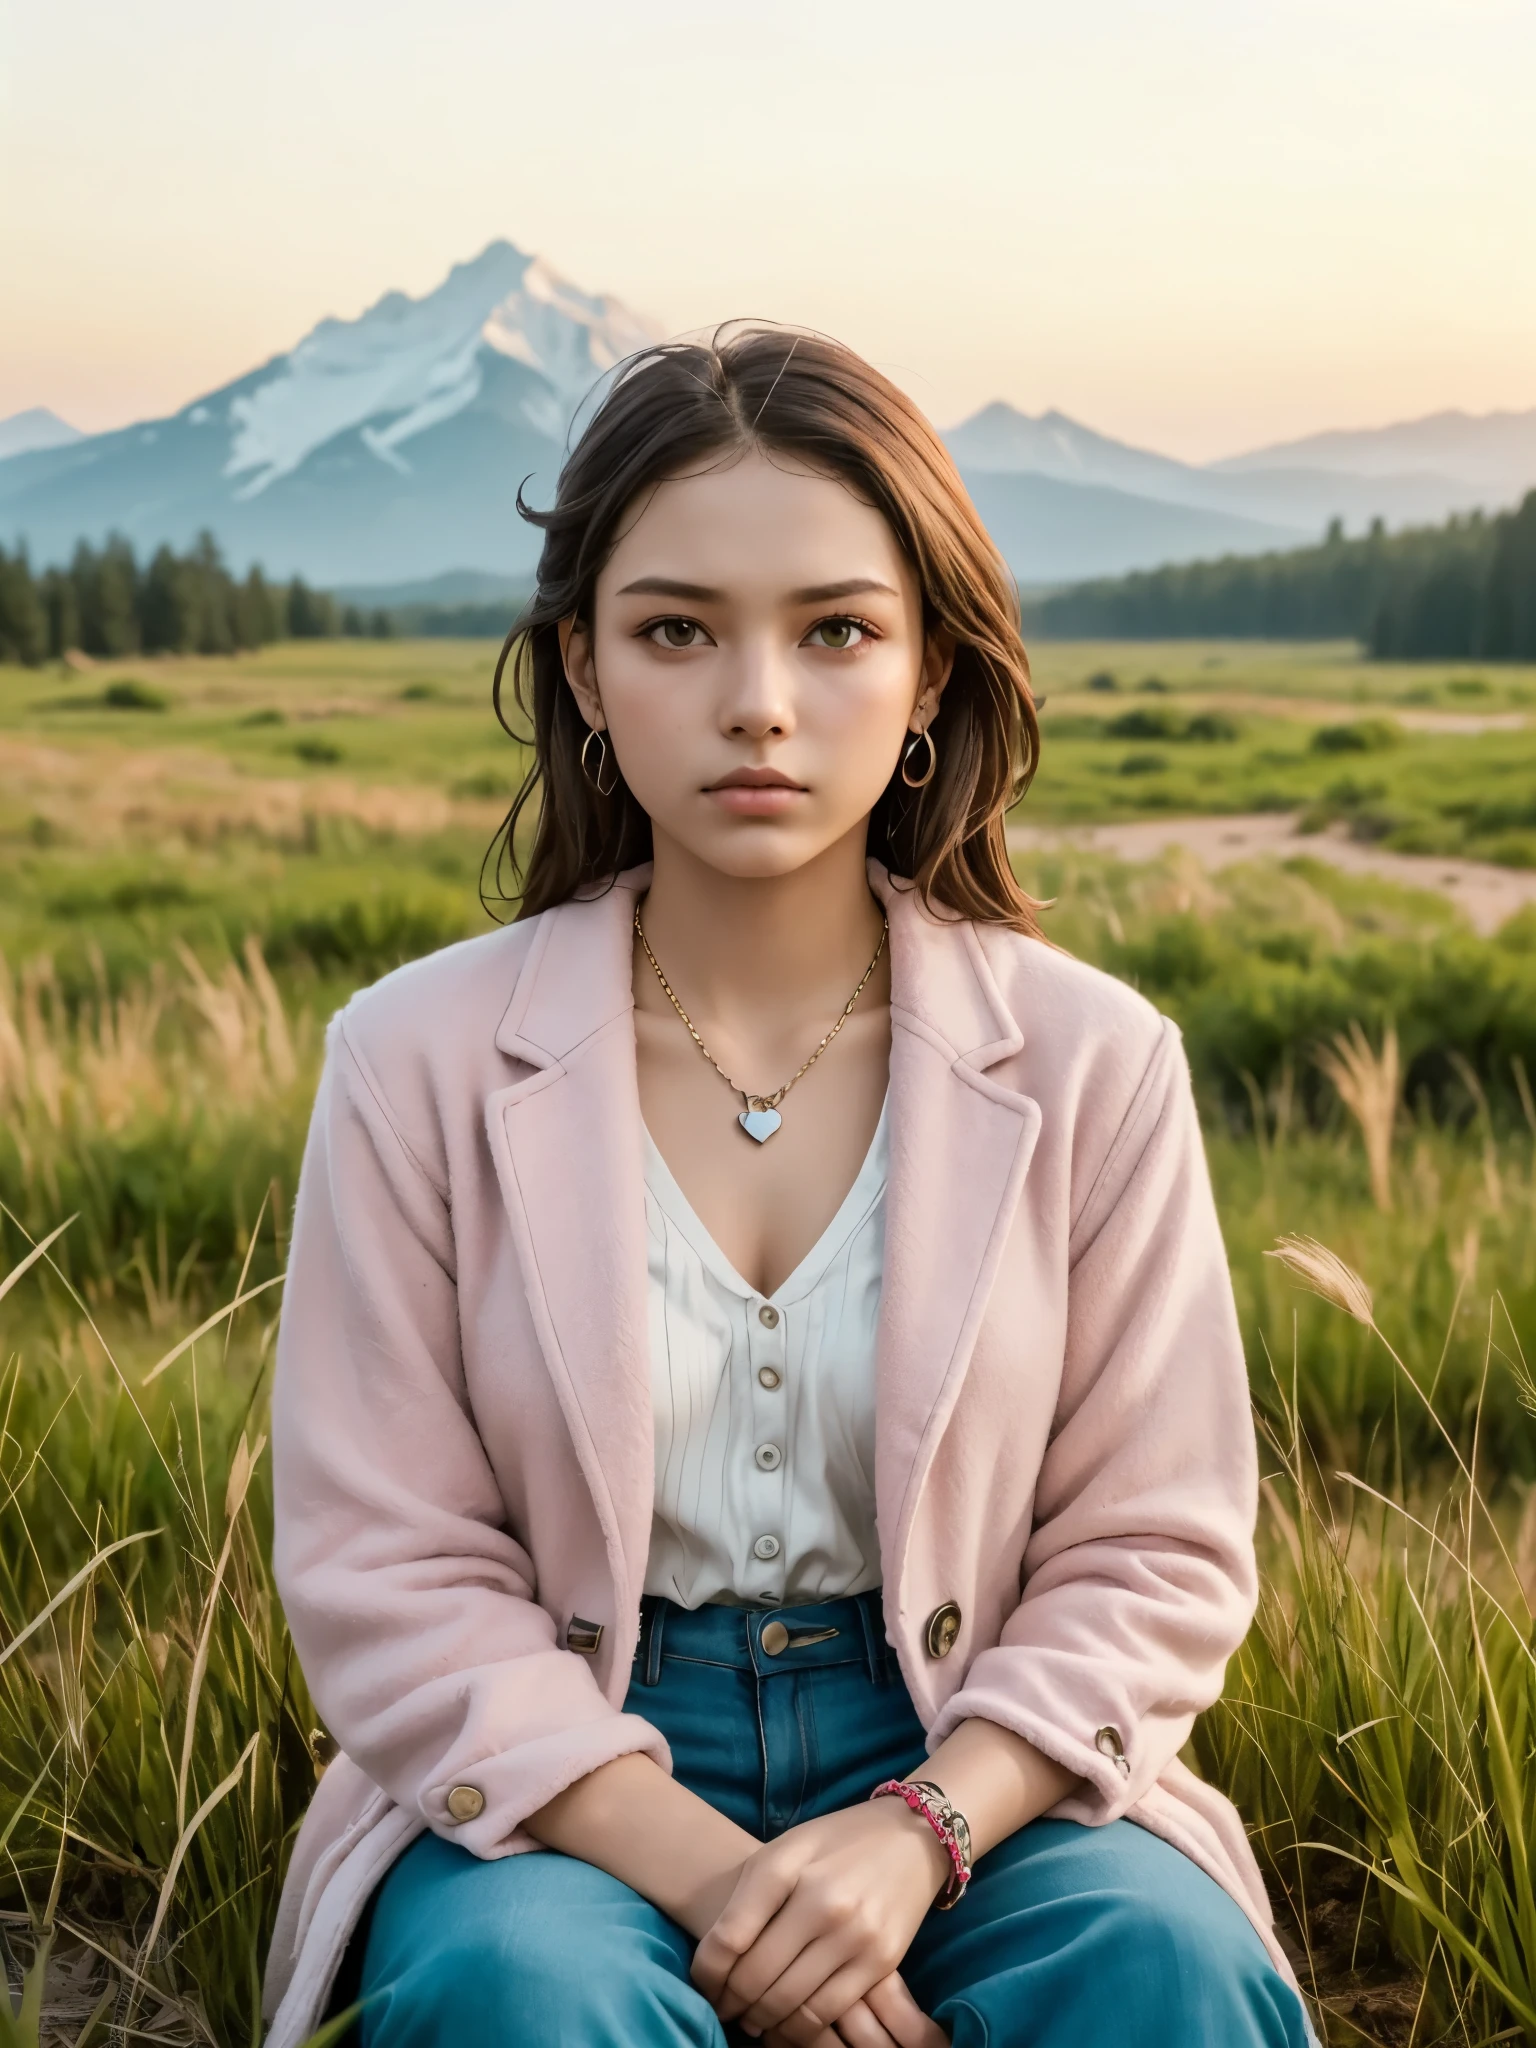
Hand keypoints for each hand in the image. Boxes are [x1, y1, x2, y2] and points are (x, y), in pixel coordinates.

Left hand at [692, 1797, 950, 2044]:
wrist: (913, 1834)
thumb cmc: (837, 1841)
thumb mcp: (787, 1847)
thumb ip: (749, 1894)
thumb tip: (718, 1958)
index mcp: (787, 1867)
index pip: (729, 1936)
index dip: (706, 1972)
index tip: (702, 1984)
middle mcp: (821, 1902)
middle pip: (755, 1977)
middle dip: (729, 2001)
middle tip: (722, 2008)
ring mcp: (855, 1935)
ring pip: (788, 2003)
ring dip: (760, 2020)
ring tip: (750, 2019)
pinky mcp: (882, 1961)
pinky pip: (826, 2012)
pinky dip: (797, 2029)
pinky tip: (784, 2025)